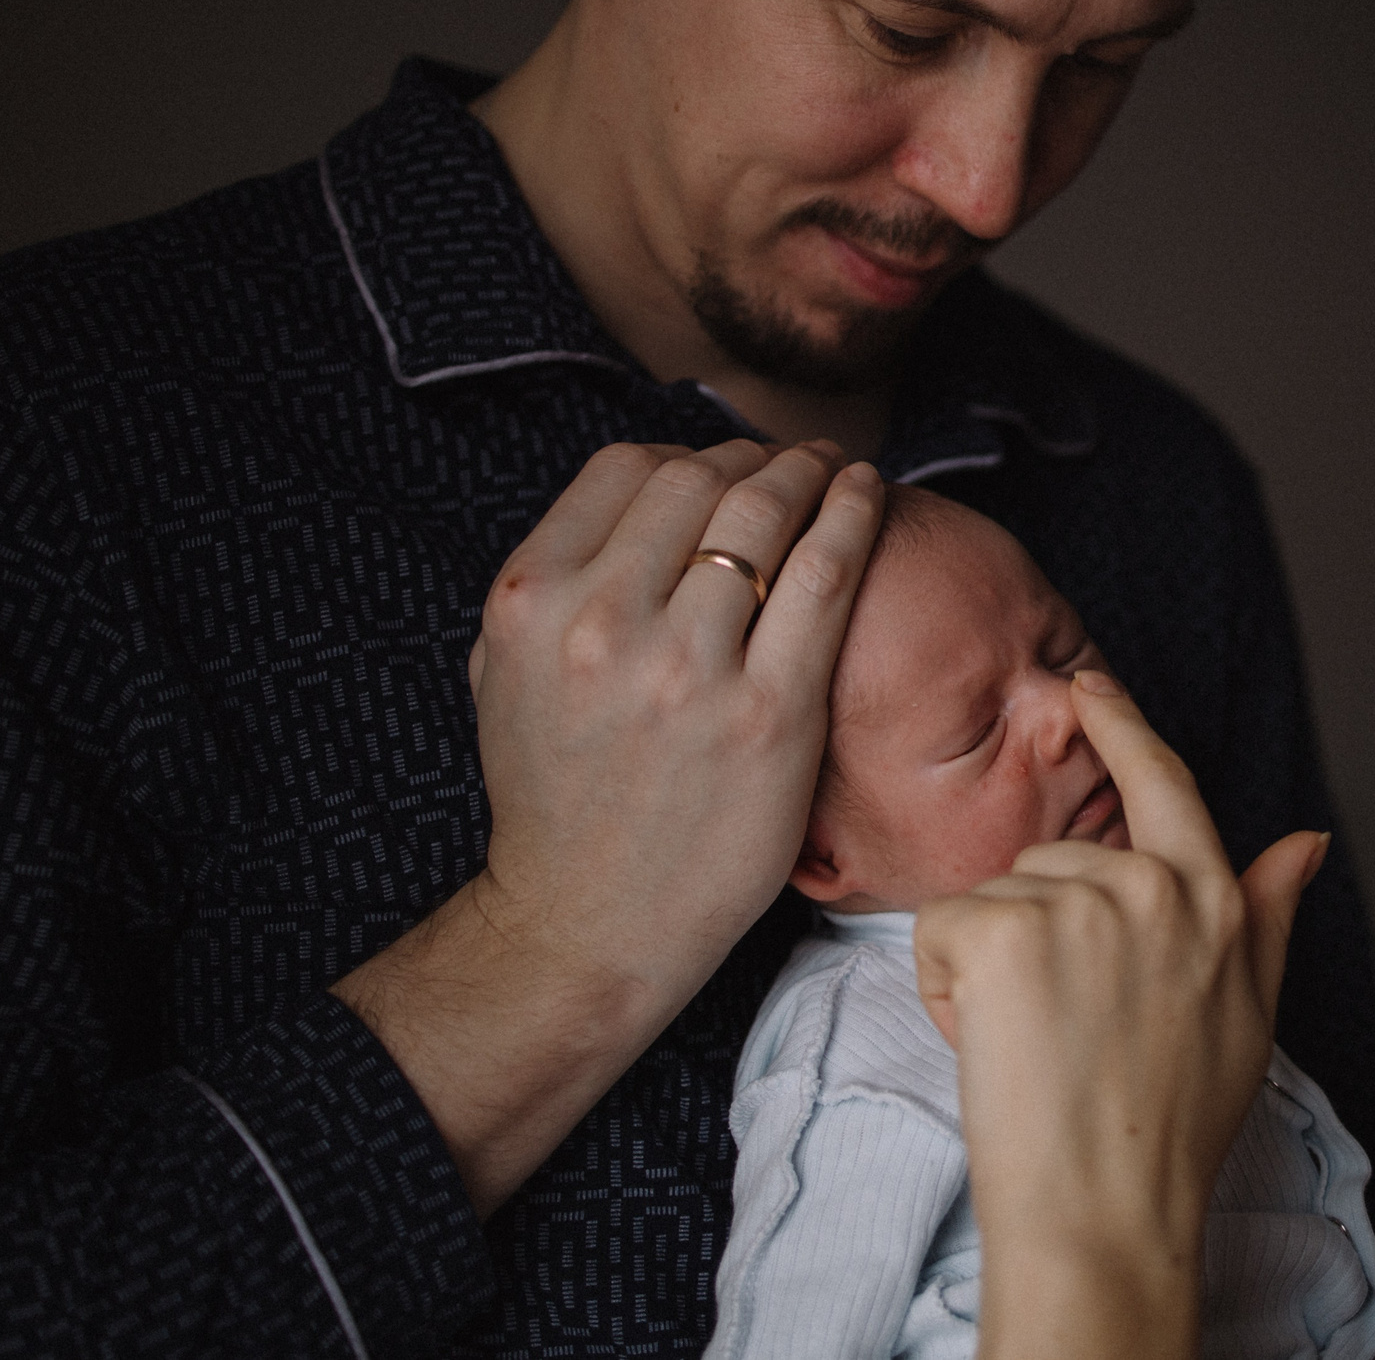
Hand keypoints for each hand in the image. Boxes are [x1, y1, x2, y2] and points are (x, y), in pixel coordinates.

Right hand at [464, 438, 879, 990]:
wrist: (587, 921)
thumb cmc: (557, 794)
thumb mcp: (506, 670)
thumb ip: (557, 577)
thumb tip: (635, 491)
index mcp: (530, 600)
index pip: (625, 469)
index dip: (687, 453)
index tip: (726, 467)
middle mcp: (601, 622)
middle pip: (701, 479)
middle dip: (757, 457)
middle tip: (795, 462)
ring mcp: (688, 667)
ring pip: (766, 512)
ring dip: (812, 473)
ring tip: (837, 471)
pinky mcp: (769, 711)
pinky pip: (826, 574)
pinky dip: (854, 515)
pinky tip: (868, 495)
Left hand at [913, 670, 1330, 1359]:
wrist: (1105, 1208)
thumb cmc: (1171, 1125)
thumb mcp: (1248, 1011)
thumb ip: (1268, 911)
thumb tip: (1307, 840)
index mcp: (1211, 897)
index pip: (1163, 781)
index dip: (1122, 726)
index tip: (1089, 686)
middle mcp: (1153, 886)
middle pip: (1055, 862)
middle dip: (1039, 932)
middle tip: (1067, 1028)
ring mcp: (1079, 903)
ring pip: (996, 897)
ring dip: (994, 964)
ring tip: (1037, 1042)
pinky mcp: (1004, 930)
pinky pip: (943, 930)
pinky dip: (948, 987)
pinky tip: (993, 1040)